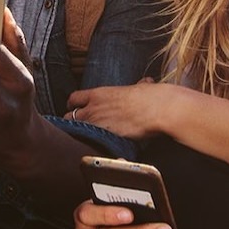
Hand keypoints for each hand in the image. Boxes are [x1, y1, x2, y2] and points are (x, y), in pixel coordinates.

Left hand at [65, 79, 181, 140]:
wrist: (158, 109)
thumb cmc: (152, 97)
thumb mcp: (141, 87)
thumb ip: (137, 86)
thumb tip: (145, 82)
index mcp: (100, 94)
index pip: (74, 98)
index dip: (74, 104)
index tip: (76, 108)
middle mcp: (94, 109)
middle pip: (70, 116)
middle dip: (73, 121)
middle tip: (81, 125)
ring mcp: (98, 125)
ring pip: (76, 131)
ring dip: (80, 134)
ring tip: (87, 138)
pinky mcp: (106, 138)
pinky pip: (91, 143)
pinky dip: (92, 145)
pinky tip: (98, 146)